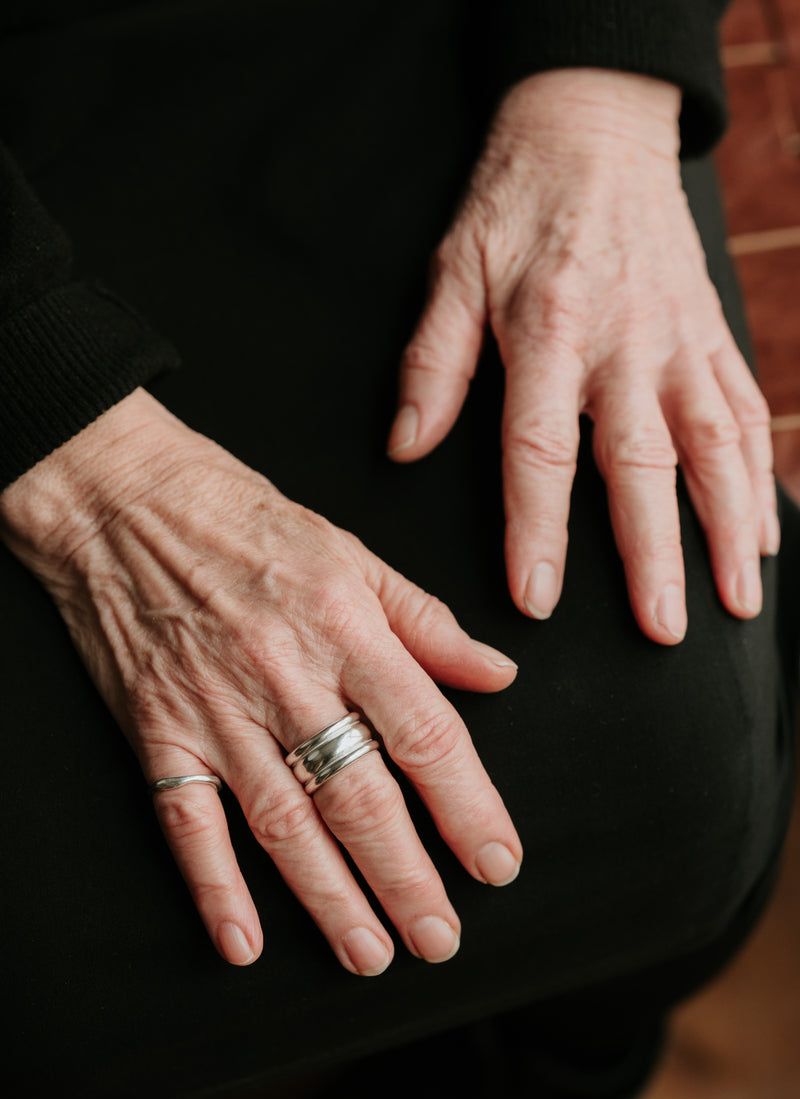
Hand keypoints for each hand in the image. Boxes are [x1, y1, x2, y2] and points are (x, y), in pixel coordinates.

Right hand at [0, 389, 521, 972]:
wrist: (125, 500)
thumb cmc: (244, 519)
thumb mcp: (352, 552)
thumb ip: (428, 622)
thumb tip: (498, 674)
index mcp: (346, 629)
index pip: (425, 735)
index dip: (468, 807)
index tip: (497, 863)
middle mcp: (287, 677)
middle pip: (360, 797)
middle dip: (406, 878)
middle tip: (440, 940)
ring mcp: (217, 712)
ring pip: (284, 824)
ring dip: (330, 898)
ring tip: (370, 955)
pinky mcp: (159, 733)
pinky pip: (187, 822)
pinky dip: (213, 886)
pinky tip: (244, 941)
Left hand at [388, 69, 777, 643]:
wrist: (596, 130)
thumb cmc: (515, 205)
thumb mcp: (452, 270)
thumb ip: (432, 364)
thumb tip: (406, 449)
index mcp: (549, 333)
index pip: (542, 451)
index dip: (539, 530)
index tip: (537, 599)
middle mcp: (624, 345)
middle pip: (645, 465)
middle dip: (657, 554)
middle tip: (664, 629)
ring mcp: (680, 342)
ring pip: (717, 447)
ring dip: (732, 529)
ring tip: (741, 602)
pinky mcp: (713, 335)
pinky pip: (748, 413)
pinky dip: (761, 478)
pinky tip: (766, 536)